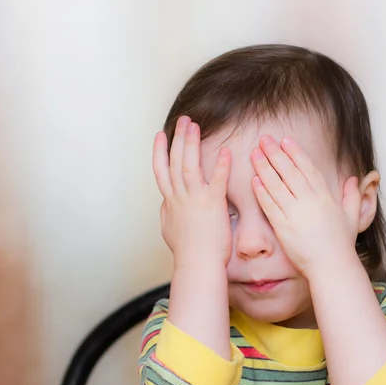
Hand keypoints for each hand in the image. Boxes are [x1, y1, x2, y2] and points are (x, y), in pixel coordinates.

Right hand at [153, 116, 231, 268]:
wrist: (197, 265)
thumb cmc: (187, 252)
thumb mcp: (169, 230)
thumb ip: (167, 214)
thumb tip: (165, 205)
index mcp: (170, 202)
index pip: (161, 170)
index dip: (159, 151)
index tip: (161, 134)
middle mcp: (179, 197)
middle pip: (175, 161)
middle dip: (178, 138)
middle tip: (183, 120)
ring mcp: (195, 200)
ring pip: (189, 165)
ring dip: (191, 143)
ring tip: (195, 125)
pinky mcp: (213, 205)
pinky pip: (217, 181)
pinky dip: (220, 165)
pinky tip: (226, 151)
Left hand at [250, 135, 360, 276]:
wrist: (331, 266)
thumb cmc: (341, 244)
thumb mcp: (351, 217)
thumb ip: (351, 197)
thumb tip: (354, 180)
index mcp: (325, 197)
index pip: (308, 169)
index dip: (295, 153)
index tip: (285, 140)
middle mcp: (309, 202)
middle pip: (289, 172)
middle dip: (275, 154)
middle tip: (264, 139)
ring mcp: (295, 214)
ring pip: (276, 186)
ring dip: (264, 168)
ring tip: (254, 154)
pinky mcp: (283, 228)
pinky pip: (270, 206)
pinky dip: (262, 193)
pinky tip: (254, 181)